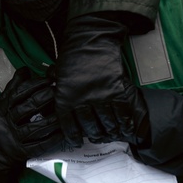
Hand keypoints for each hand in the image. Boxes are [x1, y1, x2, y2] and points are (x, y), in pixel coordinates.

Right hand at [0, 68, 64, 182]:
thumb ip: (12, 88)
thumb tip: (25, 70)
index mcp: (0, 109)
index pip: (17, 94)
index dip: (33, 86)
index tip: (48, 80)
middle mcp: (6, 123)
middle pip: (26, 109)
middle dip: (43, 99)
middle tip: (58, 91)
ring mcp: (13, 139)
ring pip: (34, 128)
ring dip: (51, 120)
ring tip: (64, 111)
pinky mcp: (21, 153)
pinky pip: (38, 146)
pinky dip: (51, 140)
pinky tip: (62, 133)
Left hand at [53, 12, 148, 145]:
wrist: (91, 41)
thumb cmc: (72, 56)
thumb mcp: (57, 75)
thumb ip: (58, 91)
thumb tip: (57, 103)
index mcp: (64, 98)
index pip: (68, 125)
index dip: (73, 136)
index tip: (77, 142)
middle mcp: (81, 101)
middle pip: (89, 126)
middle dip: (94, 134)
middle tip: (97, 137)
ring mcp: (100, 97)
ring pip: (107, 121)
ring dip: (110, 129)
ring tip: (112, 133)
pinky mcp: (116, 91)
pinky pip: (121, 112)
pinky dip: (124, 121)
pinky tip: (125, 126)